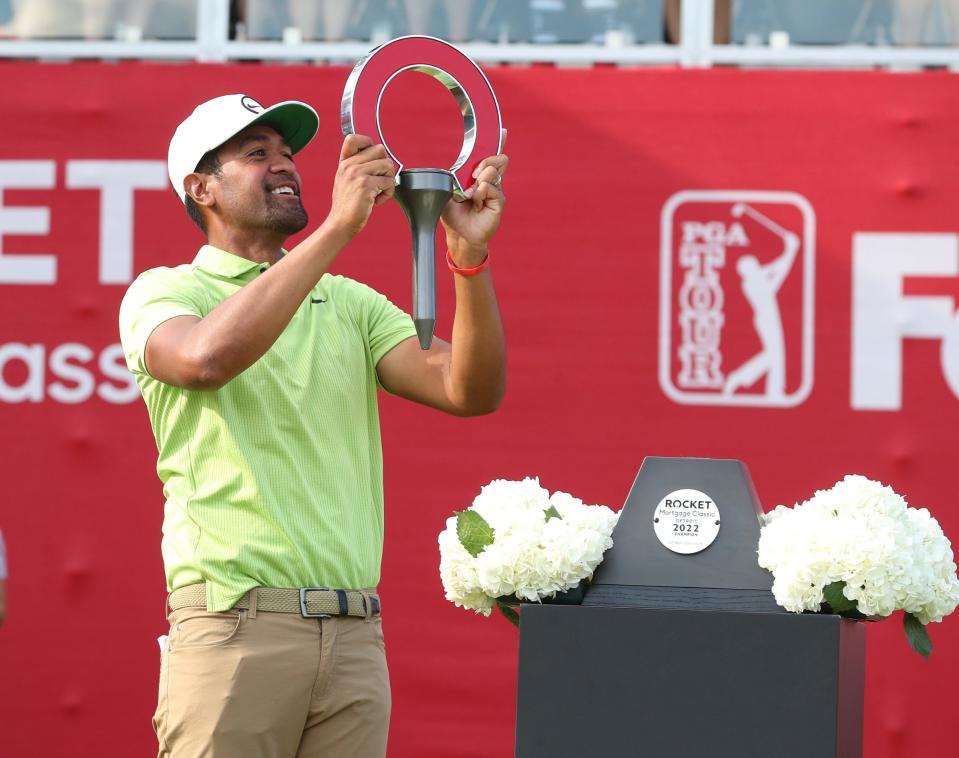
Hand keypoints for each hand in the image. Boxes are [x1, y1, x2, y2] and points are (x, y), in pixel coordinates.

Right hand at [326, 134, 395, 239]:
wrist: (341, 223)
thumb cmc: (348, 205)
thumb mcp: (346, 180)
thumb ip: (358, 166)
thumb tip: (382, 158)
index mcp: (344, 162)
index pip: (354, 138)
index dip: (369, 143)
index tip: (372, 159)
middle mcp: (349, 165)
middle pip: (380, 150)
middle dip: (385, 166)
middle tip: (379, 180)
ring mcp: (357, 174)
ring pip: (388, 164)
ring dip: (389, 180)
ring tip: (378, 192)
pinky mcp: (366, 185)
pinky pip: (389, 181)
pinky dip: (388, 193)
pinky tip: (377, 200)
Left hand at [441, 146, 508, 266]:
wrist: (458, 234)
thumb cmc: (453, 214)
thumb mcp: (448, 191)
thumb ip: (458, 178)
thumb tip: (472, 173)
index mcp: (476, 174)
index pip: (489, 154)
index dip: (497, 141)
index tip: (502, 131)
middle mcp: (489, 180)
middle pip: (498, 159)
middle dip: (486, 160)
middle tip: (474, 174)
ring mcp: (495, 191)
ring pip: (494, 172)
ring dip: (480, 180)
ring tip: (471, 194)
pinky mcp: (499, 202)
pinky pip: (493, 189)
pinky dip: (482, 193)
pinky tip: (476, 202)